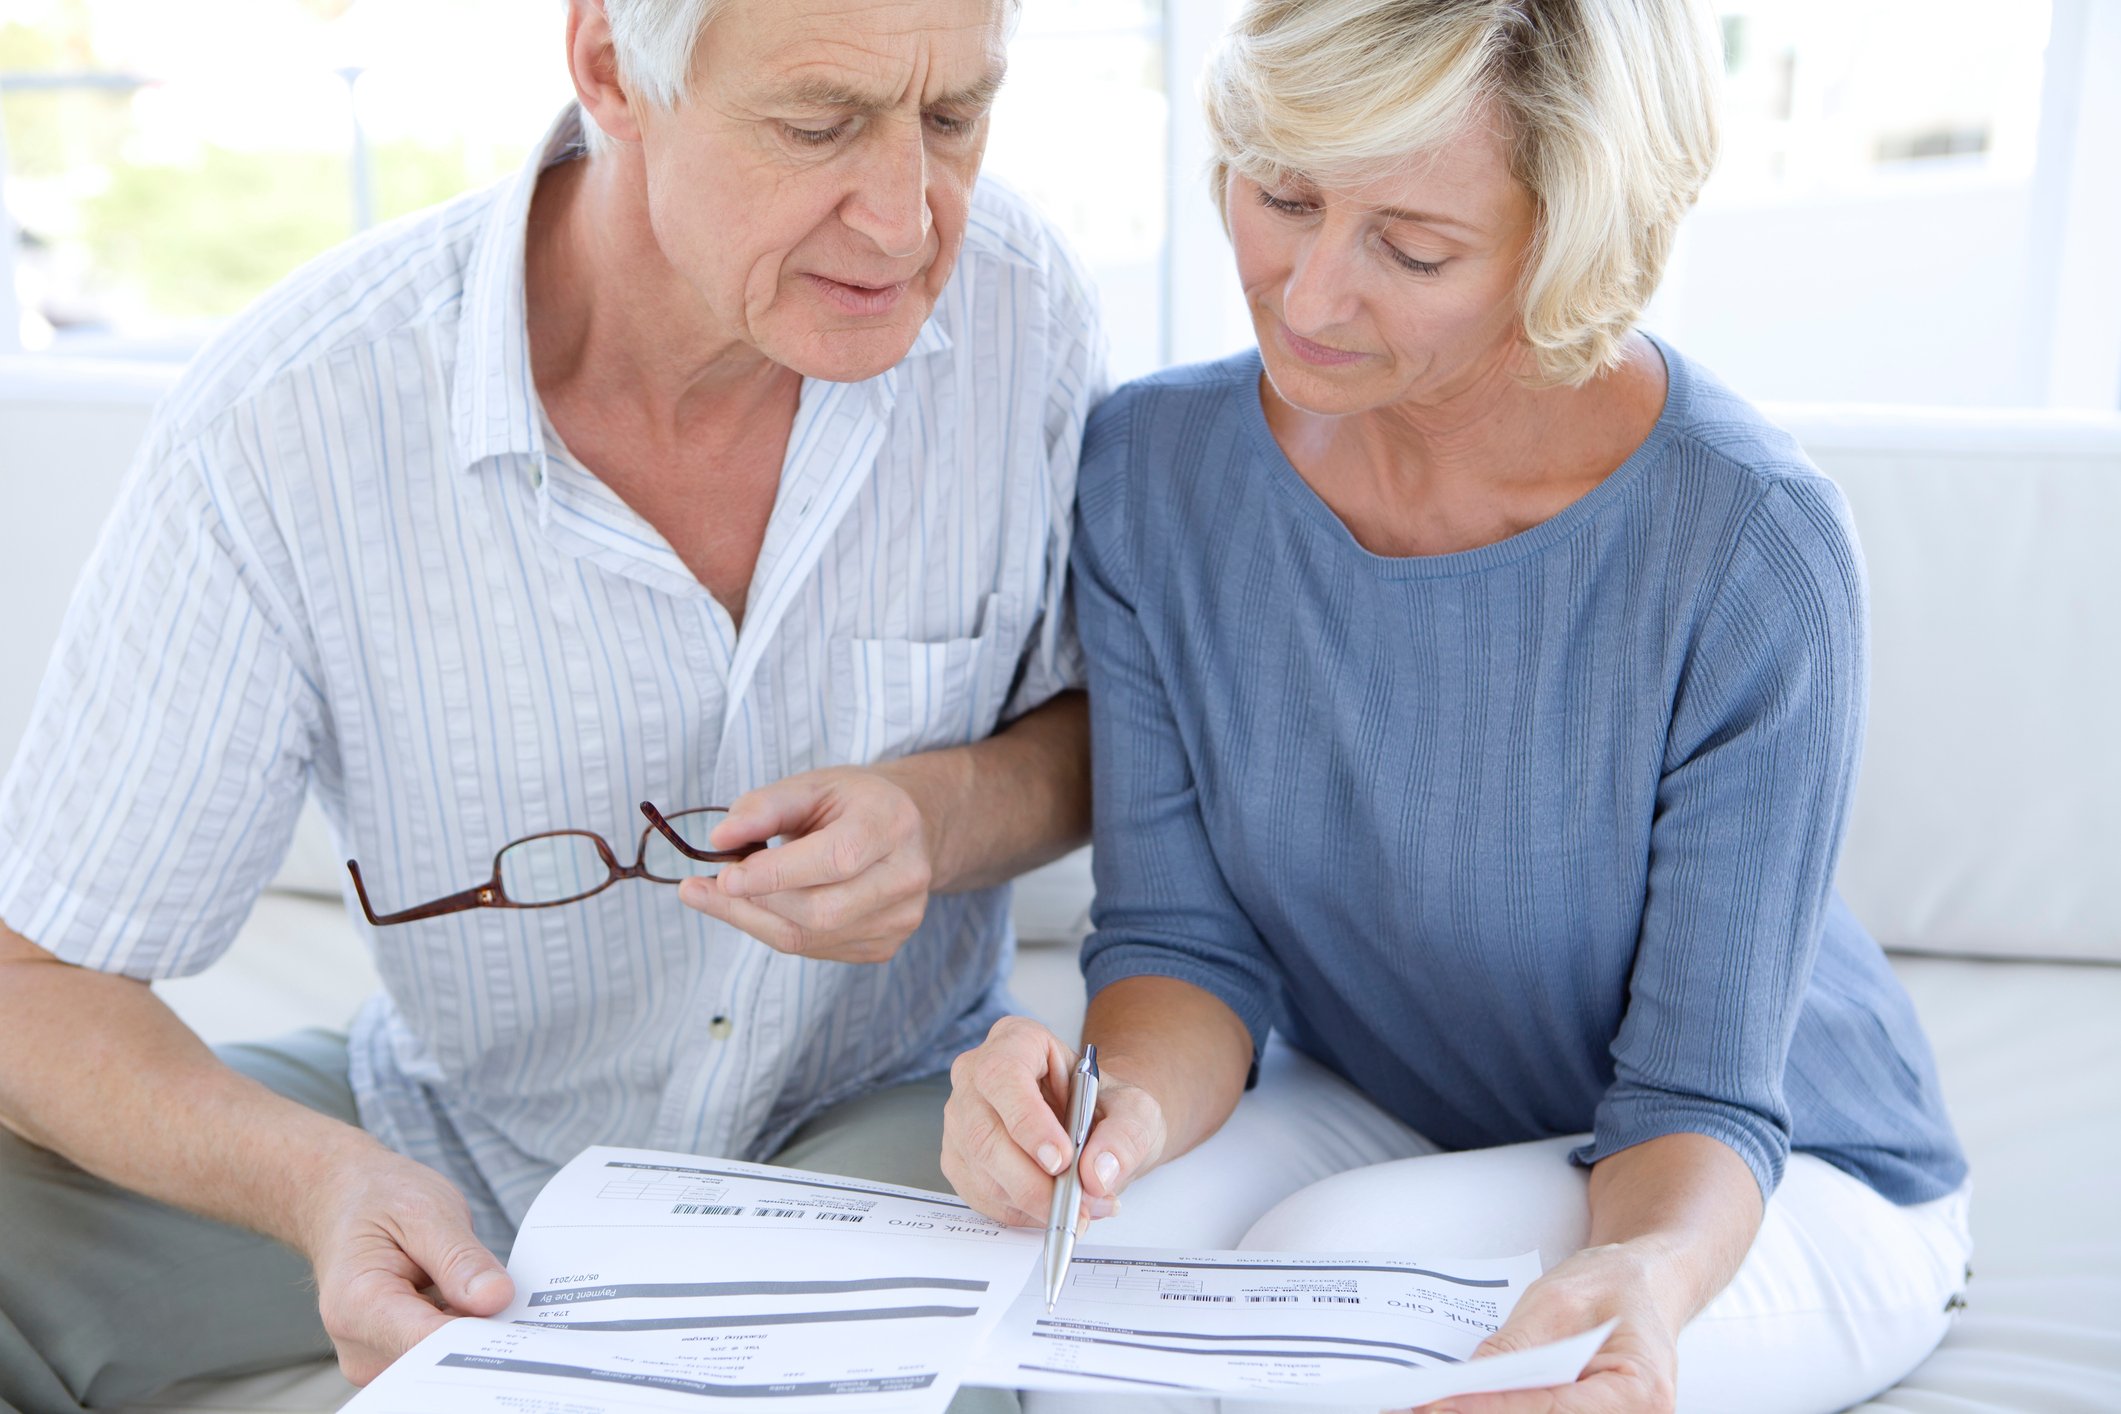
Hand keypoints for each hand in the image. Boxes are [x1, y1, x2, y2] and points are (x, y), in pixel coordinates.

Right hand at [297, 1142, 513, 1384]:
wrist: (345, 1203)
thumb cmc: (380, 1202)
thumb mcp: (426, 1211)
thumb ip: (460, 1258)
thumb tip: (495, 1299)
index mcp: (358, 1304)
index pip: (428, 1343)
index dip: (479, 1339)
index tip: (519, 1323)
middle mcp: (359, 1344)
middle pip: (438, 1360)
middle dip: (483, 1334)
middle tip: (511, 1298)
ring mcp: (373, 1357)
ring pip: (445, 1362)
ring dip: (476, 1332)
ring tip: (486, 1291)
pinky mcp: (391, 1357)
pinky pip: (440, 1357)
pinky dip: (464, 1331)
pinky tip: (474, 1303)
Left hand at [676, 767, 933, 963]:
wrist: (903, 829)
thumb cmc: (850, 803)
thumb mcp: (809, 787)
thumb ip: (763, 808)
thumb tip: (719, 839)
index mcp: (891, 823)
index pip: (835, 860)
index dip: (776, 875)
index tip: (724, 876)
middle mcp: (906, 876)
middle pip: (822, 910)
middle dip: (756, 903)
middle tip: (709, 887)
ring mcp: (901, 917)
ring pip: (812, 939)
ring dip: (757, 921)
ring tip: (725, 896)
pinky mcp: (886, 945)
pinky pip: (816, 951)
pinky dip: (778, 930)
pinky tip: (767, 907)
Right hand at [941, 1015, 1168, 1228]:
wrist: (1096, 1128)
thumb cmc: (1106, 1107)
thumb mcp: (1135, 1111)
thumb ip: (1125, 1137)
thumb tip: (1097, 1173)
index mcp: (1016, 1041)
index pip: (1003, 1074)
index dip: (1028, 1121)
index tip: (1062, 1160)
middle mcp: (977, 1075)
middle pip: (984, 1131)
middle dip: (1032, 1179)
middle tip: (1077, 1202)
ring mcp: (962, 1117)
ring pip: (980, 1168)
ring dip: (1031, 1201)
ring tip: (1079, 1208)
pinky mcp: (959, 1157)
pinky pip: (980, 1194)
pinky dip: (1019, 1211)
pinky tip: (1051, 1206)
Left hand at [1412, 1244, 1677, 1413]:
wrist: (1644, 1286)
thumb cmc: (1611, 1286)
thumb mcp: (1555, 1302)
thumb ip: (1513, 1347)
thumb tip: (1464, 1385)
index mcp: (1640, 1391)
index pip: (1553, 1410)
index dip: (1492, 1410)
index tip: (1440, 1405)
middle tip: (1426, 1409)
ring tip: (1434, 1406)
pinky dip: (1504, 1411)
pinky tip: (1465, 1404)